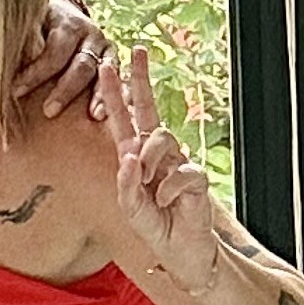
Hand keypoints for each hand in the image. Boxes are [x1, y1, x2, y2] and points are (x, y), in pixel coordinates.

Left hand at [16, 0, 109, 116]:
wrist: (60, 7)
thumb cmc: (34, 20)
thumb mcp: (26, 21)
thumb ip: (17, 39)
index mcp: (66, 22)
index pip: (52, 53)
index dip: (35, 74)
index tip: (14, 91)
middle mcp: (90, 32)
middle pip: (80, 65)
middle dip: (64, 90)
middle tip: (48, 111)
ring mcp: (104, 45)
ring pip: (102, 73)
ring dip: (97, 95)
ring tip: (92, 116)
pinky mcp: (112, 58)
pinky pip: (117, 78)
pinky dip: (110, 95)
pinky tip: (104, 113)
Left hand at [104, 44, 220, 289]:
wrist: (182, 252)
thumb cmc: (154, 226)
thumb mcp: (129, 208)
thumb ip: (125, 184)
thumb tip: (128, 155)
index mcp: (135, 156)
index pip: (122, 118)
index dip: (114, 92)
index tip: (107, 65)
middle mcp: (156, 153)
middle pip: (148, 108)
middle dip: (140, 79)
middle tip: (136, 51)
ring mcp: (177, 162)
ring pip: (161, 137)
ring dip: (149, 159)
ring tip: (146, 183)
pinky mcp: (196, 177)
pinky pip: (182, 170)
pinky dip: (169, 187)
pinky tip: (166, 201)